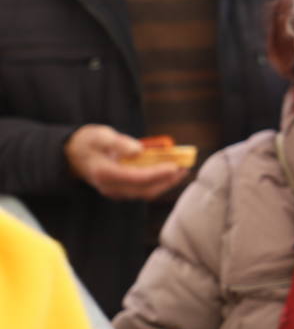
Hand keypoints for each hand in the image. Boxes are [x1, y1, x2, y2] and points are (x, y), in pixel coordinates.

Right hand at [64, 124, 186, 199]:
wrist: (72, 154)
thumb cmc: (88, 142)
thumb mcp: (100, 135)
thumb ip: (119, 142)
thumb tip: (139, 150)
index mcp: (104, 173)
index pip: (136, 178)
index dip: (157, 173)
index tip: (175, 166)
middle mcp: (110, 187)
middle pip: (145, 190)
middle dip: (168, 180)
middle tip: (185, 167)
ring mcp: (115, 191)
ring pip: (146, 193)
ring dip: (166, 183)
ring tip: (183, 170)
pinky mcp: (121, 190)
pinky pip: (143, 190)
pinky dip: (159, 182)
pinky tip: (171, 172)